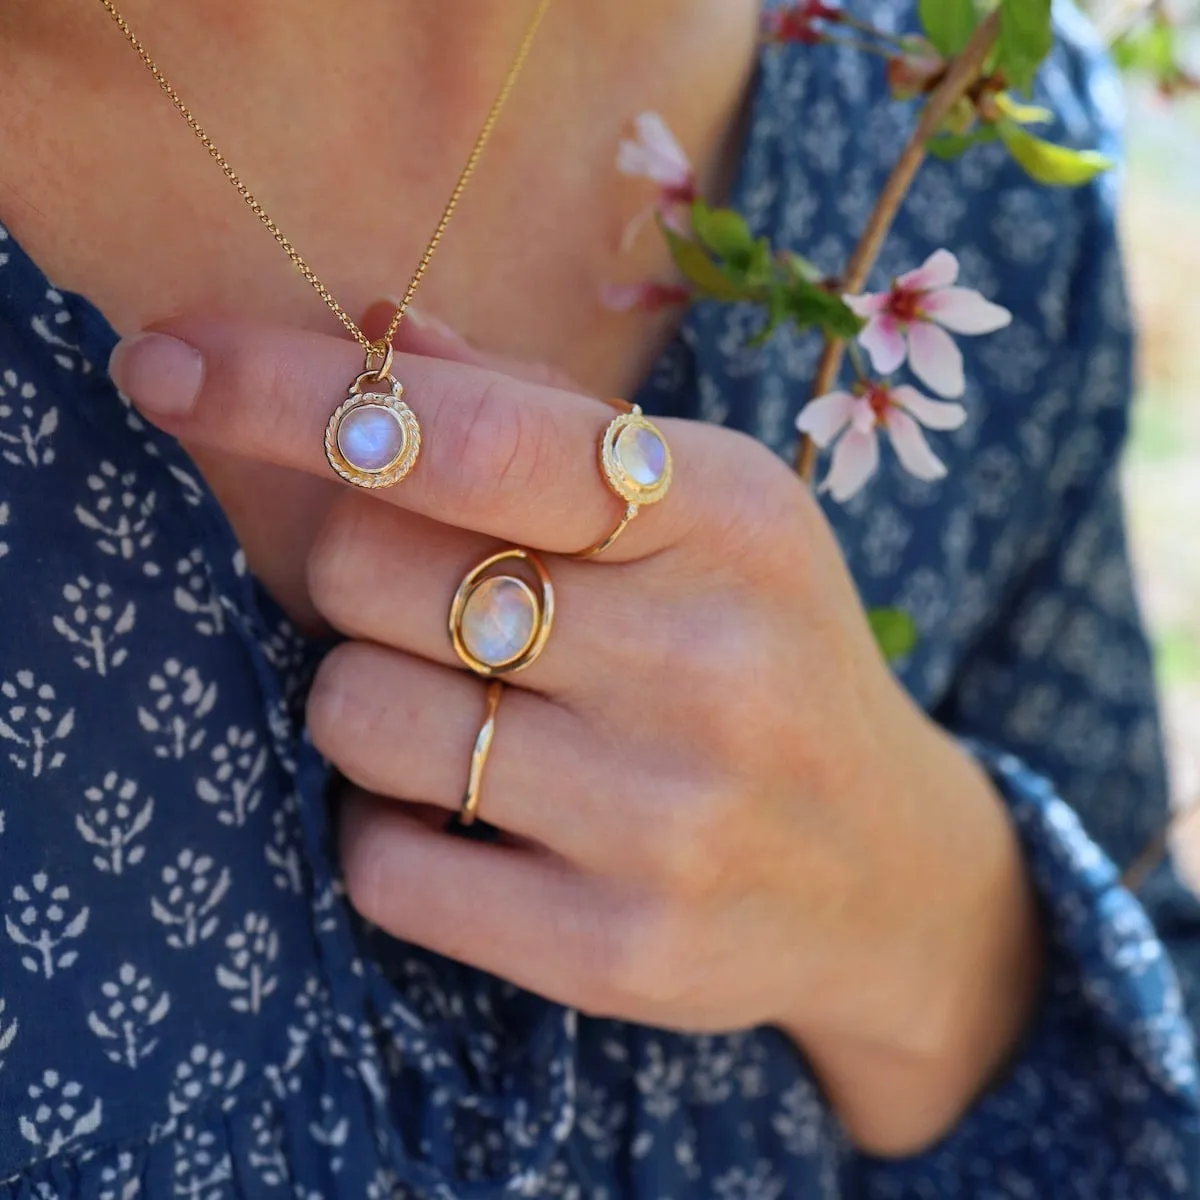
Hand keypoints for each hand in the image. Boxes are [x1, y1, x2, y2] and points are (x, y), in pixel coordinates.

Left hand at [111, 314, 1042, 1155]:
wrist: (884, 868)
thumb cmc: (769, 656)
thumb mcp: (705, 515)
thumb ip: (539, 420)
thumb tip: (374, 330)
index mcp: (728, 517)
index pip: (473, 434)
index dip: (297, 394)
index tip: (173, 366)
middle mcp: (706, 662)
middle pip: (370, 571)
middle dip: (357, 571)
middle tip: (437, 600)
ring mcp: (666, 818)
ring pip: (359, 715)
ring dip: (370, 701)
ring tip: (474, 714)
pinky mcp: (620, 950)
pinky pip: (383, 864)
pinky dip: (388, 827)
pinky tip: (478, 818)